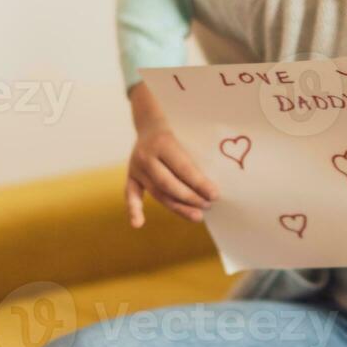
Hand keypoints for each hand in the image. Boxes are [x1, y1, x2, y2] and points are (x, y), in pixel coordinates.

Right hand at [124, 81, 218, 227]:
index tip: (215, 194)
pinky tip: (138, 223)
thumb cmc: (178, 130)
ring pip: (157, 192)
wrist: (149, 122)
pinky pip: (131, 194)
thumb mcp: (188, 135)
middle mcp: (147, 155)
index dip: (200, 183)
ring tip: (197, 216)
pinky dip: (134, 209)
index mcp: (164, 142)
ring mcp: (136, 167)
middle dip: (190, 197)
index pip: (184, 168)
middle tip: (208, 205)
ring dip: (177, 207)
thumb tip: (214, 183)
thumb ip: (196, 156)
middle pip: (169, 183)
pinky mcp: (131, 175)